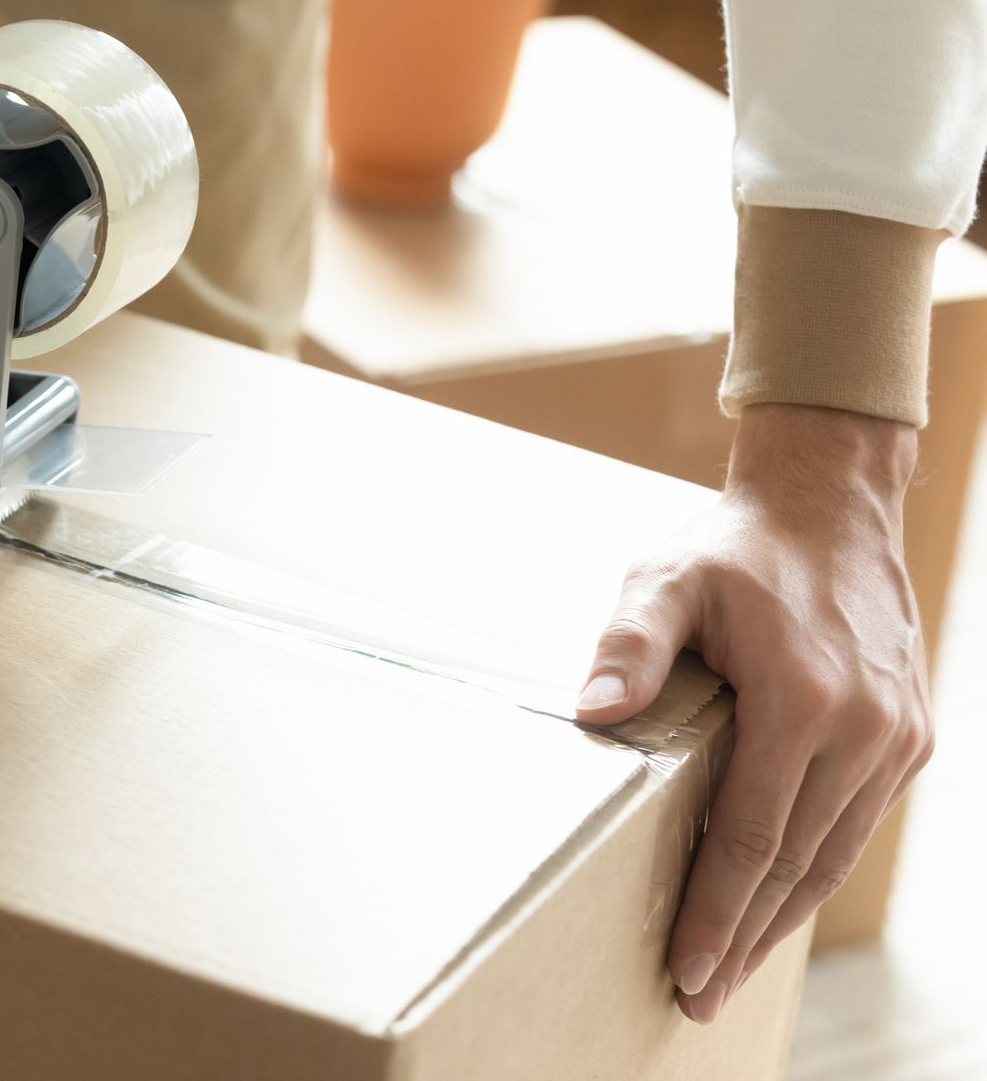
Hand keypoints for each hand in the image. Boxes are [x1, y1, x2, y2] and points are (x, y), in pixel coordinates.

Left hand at [576, 403, 933, 1023]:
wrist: (830, 505)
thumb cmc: (736, 549)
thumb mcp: (665, 579)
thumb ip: (630, 646)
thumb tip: (591, 711)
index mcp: (803, 699)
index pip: (751, 835)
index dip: (716, 910)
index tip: (684, 968)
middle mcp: (862, 730)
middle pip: (795, 864)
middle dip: (742, 935)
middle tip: (697, 994)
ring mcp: (895, 737)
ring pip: (832, 855)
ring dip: (780, 918)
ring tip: (730, 969)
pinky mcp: (908, 737)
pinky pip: (856, 824)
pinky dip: (814, 869)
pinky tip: (776, 902)